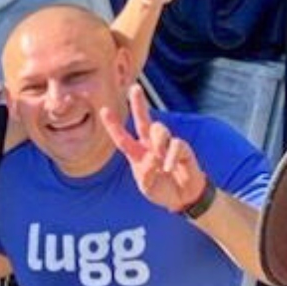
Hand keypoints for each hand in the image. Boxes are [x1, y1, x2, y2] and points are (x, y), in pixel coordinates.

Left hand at [99, 84, 206, 212]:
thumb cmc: (162, 190)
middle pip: (143, 121)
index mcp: (138, 154)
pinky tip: (169, 168)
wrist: (183, 197)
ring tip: (160, 161)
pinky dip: (171, 156)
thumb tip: (152, 158)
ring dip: (158, 142)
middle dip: (139, 104)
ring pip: (160, 129)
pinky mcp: (183, 148)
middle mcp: (151, 145)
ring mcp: (167, 145)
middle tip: (135, 88)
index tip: (103, 110)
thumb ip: (146, 174)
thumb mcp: (147, 187)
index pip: (122, 138)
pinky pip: (176, 144)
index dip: (113, 125)